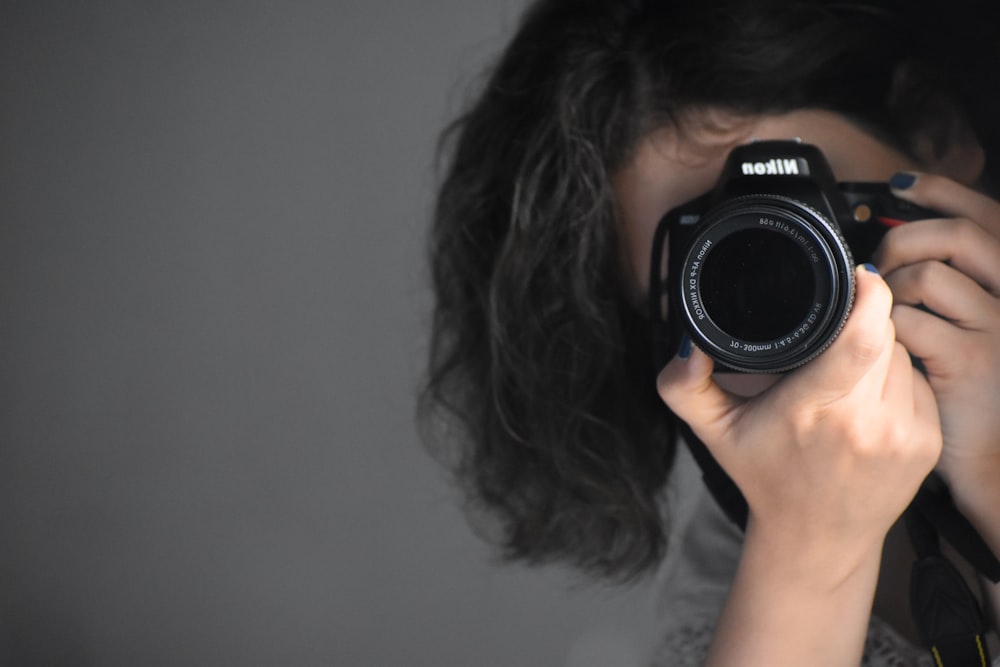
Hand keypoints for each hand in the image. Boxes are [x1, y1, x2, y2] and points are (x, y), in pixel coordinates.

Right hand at [657, 266, 941, 576]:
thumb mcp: (712, 430)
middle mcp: (863, 424)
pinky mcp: (927, 442)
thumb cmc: (764, 475)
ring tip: (841, 371)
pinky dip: (895, 375)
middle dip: (862, 321)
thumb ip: (683, 385)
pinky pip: (918, 380)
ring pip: (903, 354)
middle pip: (883, 335)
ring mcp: (901, 435)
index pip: (860, 338)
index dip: (868, 295)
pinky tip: (866, 396)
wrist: (816, 538)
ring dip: (879, 348)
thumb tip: (688, 344)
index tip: (858, 275)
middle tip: (832, 333)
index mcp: (810, 412)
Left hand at [875, 173, 999, 491]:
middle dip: (905, 240)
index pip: (989, 216)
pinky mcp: (971, 360)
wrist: (993, 456)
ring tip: (885, 314)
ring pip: (929, 276)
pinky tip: (886, 343)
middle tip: (881, 265)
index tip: (904, 184)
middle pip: (958, 236)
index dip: (946, 192)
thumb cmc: (974, 388)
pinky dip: (887, 329)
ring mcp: (998, 328)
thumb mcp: (974, 326)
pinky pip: (912, 323)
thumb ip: (953, 284)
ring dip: (891, 289)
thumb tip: (899, 245)